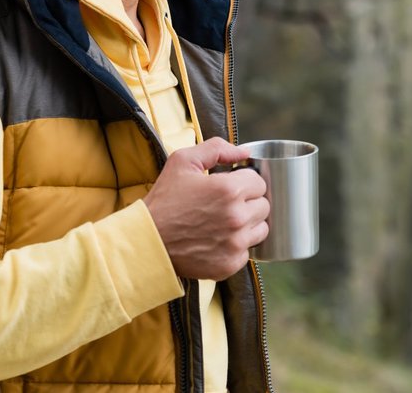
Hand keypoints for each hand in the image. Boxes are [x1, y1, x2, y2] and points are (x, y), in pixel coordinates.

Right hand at [142, 137, 269, 280]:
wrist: (147, 240)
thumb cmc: (164, 200)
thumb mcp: (183, 161)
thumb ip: (217, 149)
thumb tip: (244, 152)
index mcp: (229, 190)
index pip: (259, 182)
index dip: (244, 181)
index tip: (229, 186)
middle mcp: (237, 217)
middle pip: (263, 205)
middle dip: (248, 202)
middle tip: (224, 204)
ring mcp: (236, 243)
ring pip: (261, 229)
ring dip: (248, 224)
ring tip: (222, 222)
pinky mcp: (230, 264)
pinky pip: (247, 251)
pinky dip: (236, 245)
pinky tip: (216, 239)